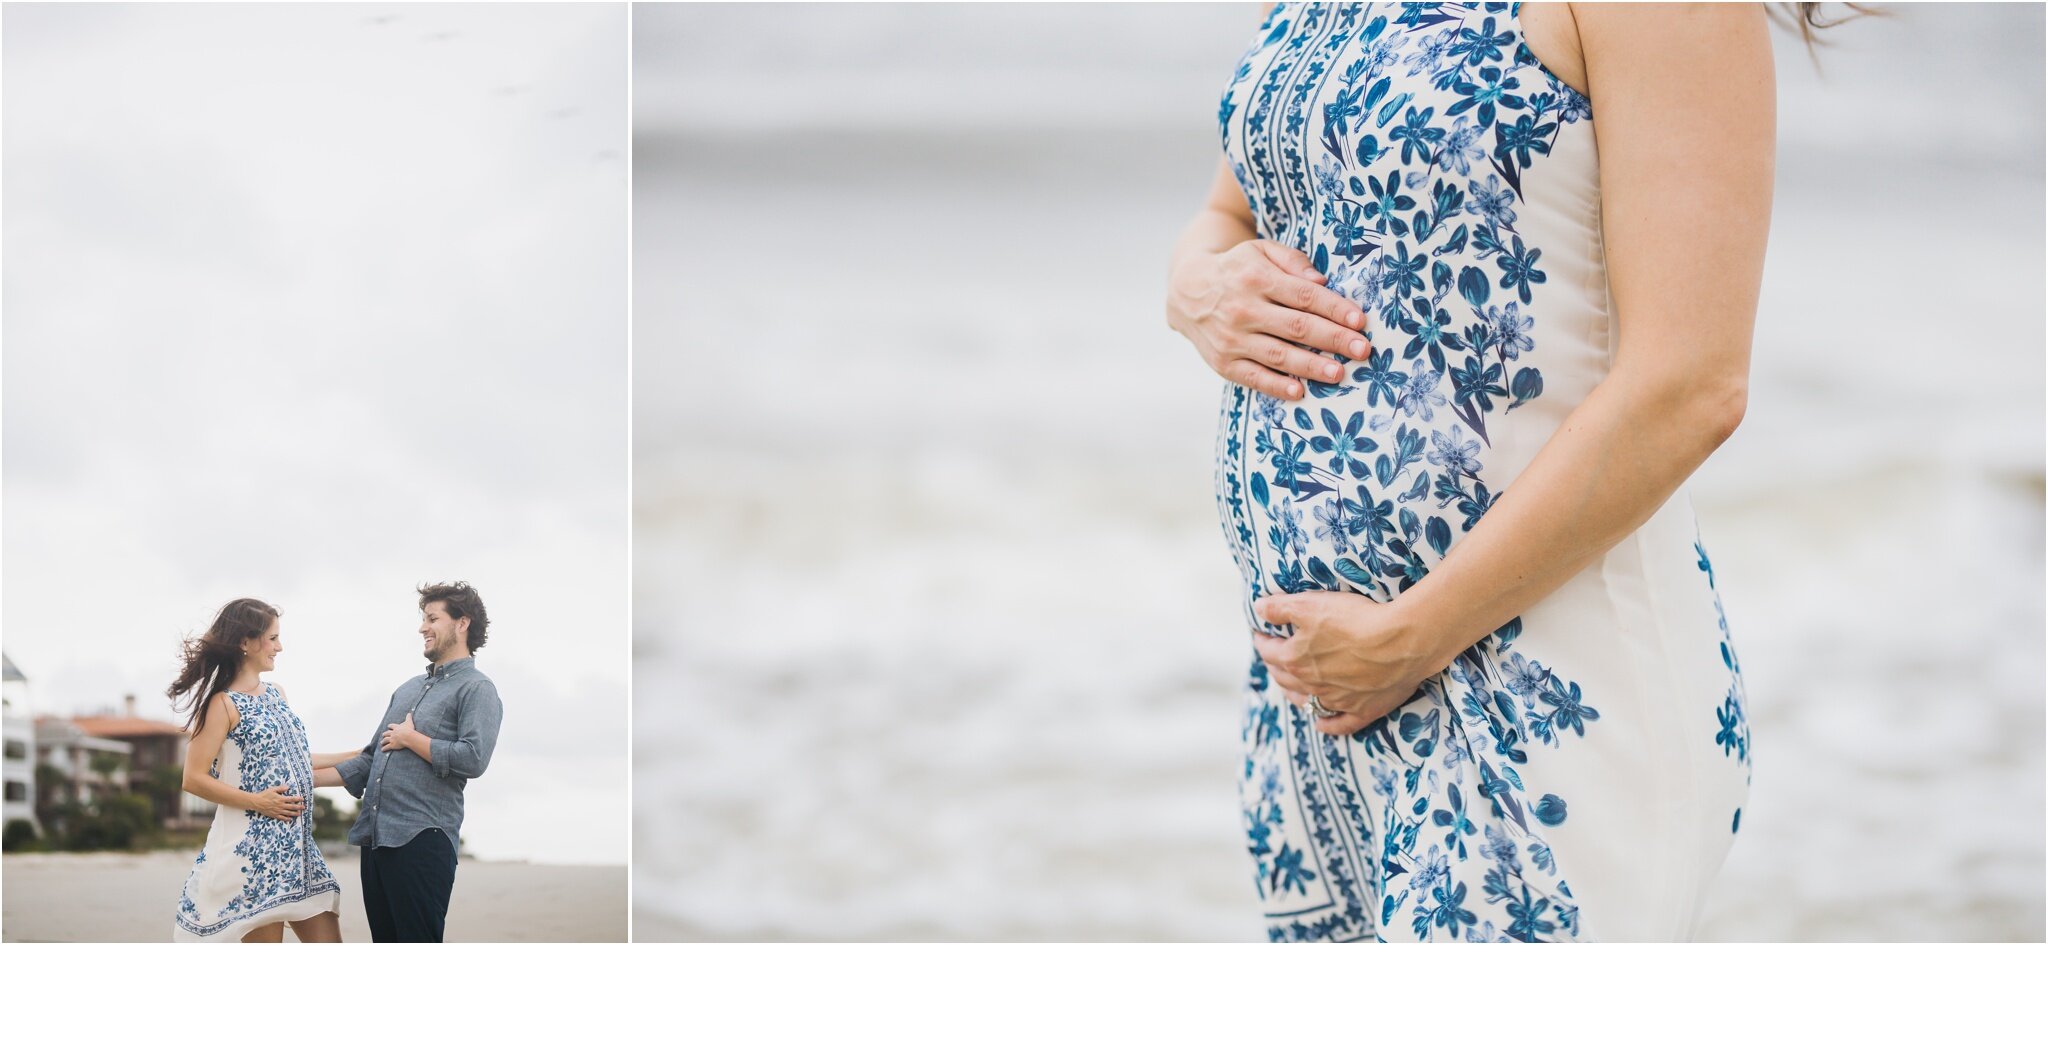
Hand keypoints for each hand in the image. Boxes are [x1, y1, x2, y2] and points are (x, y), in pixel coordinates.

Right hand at [248, 785, 304, 820]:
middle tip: (304, 807)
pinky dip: (286, 819)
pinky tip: (290, 819)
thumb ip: (280, 788)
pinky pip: (281, 817)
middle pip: (292, 806)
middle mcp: (280, 805)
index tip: (302, 799)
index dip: (298, 799)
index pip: (292, 799)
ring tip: (299, 814)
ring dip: (294, 813)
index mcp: (281, 799)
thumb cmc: (264, 795)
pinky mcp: (274, 815)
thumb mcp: (272, 789)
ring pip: (288, 813)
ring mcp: (277, 811)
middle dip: (299, 807)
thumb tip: (288, 787)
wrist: (256, 802)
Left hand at [380, 712, 419, 752]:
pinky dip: (384, 748)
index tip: (388, 726)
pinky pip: (387, 747)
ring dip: (383, 741)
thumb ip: (408, 717)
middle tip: (383, 734)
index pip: (391, 726)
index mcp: (396, 728)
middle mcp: (392, 733)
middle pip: (387, 733)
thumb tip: (409, 713)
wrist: (407, 736)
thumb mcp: (409, 722)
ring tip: (382, 742)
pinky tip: (382, 749)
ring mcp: (392, 739)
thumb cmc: (409, 729)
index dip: (390, 726)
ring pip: (385, 740)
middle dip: (385, 734)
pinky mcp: (392, 745)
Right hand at [1167, 239, 1371, 400]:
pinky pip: (1253, 377)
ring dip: (1311, 366)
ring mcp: (1231, 338)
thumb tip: (1321, 282)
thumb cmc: (1237, 269)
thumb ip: (1292, 261)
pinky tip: (1299, 392)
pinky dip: (1275, 386)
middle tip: (1362, 350)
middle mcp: (1243, 309)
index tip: (1360, 321)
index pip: (1304, 296)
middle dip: (1333, 339)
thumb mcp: (1261, 251)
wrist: (1187, 290)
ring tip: (1339, 373)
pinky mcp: (1223, 362)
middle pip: (1296, 327)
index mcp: (1257, 278)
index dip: (1334, 309)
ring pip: (1278, 355)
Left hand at [1251, 591, 1450, 735]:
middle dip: (1274, 666)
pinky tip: (1321, 724)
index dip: (1262, 640)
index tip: (1260, 634)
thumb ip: (1279, 607)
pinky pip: (1339, 724)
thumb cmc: (1355, 619)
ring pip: (1307, 702)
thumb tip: (1258, 609)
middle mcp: (1312, 684)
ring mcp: (1337, 701)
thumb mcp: (1310, 604)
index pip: (1268, 651)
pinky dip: (1327, 724)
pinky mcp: (1363, 711)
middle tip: (1273, 657)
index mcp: (1295, 659)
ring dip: (1294, 693)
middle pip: (1284, 678)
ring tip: (1289, 685)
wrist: (1402, 641)